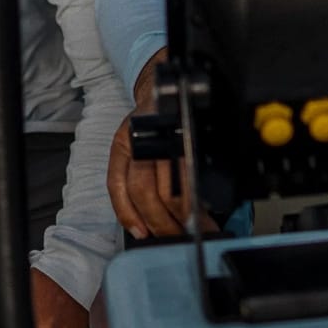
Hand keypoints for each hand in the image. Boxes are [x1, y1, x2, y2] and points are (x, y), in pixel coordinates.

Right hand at [106, 48, 217, 238]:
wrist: (159, 90)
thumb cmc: (182, 117)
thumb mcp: (201, 133)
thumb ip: (203, 162)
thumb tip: (213, 207)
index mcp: (180, 130)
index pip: (184, 177)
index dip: (192, 207)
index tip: (206, 226)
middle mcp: (151, 135)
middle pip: (159, 189)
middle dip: (174, 221)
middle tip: (188, 235)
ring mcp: (131, 142)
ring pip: (137, 192)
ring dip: (153, 222)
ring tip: (168, 236)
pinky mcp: (116, 149)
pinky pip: (115, 187)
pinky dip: (126, 213)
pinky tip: (139, 229)